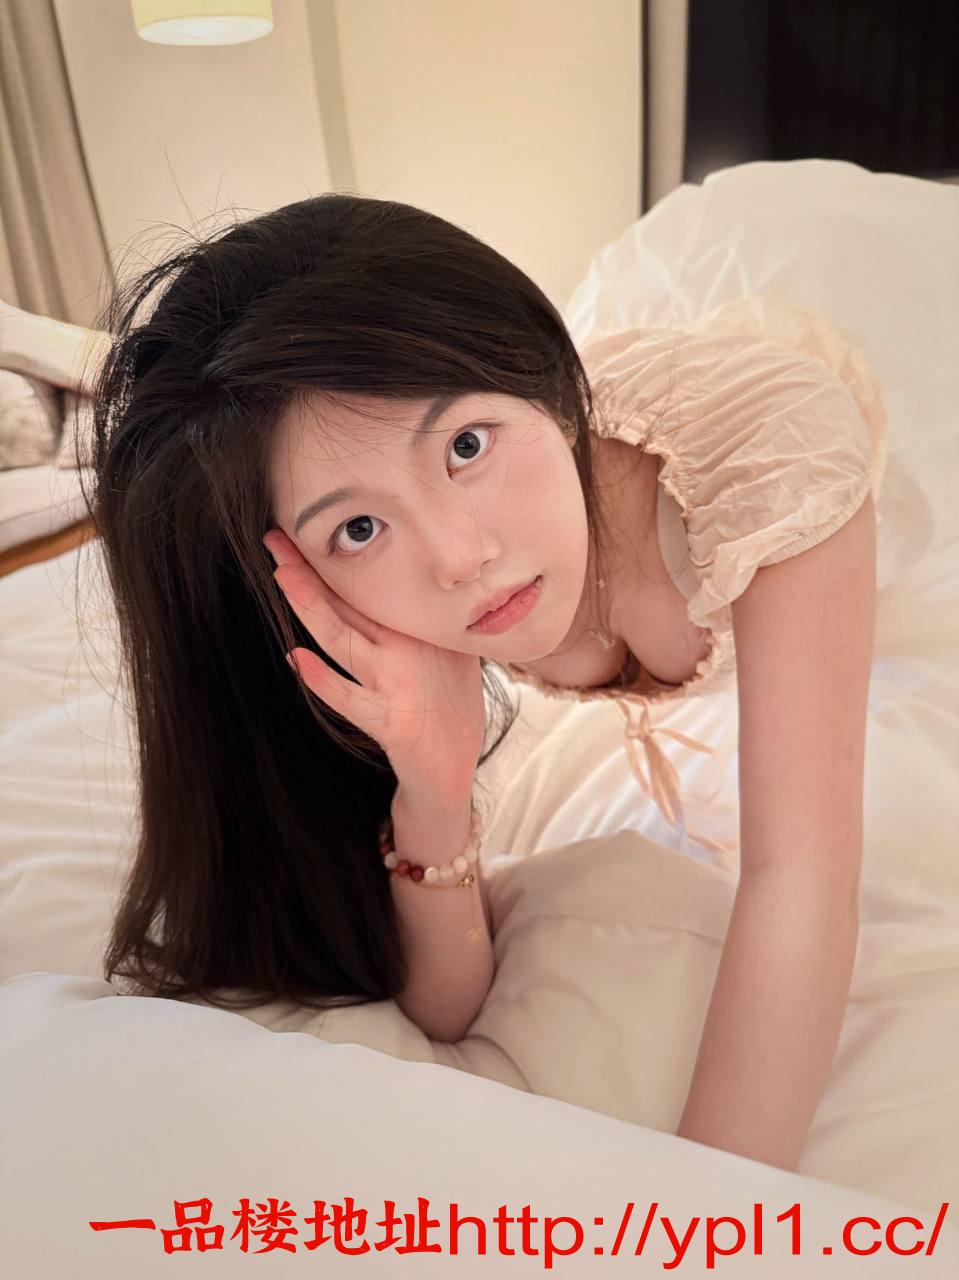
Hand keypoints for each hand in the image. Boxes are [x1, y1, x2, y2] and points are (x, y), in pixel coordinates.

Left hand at [263, 528, 485, 808]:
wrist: (452, 767)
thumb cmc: (442, 704)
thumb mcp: (440, 650)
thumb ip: (413, 620)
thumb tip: (388, 582)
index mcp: (413, 629)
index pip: (365, 587)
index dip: (330, 560)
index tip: (297, 528)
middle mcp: (405, 649)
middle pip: (349, 602)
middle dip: (310, 570)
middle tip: (276, 537)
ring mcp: (397, 683)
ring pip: (344, 639)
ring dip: (311, 607)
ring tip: (282, 577)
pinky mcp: (391, 722)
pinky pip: (351, 700)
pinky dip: (324, 681)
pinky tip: (298, 661)